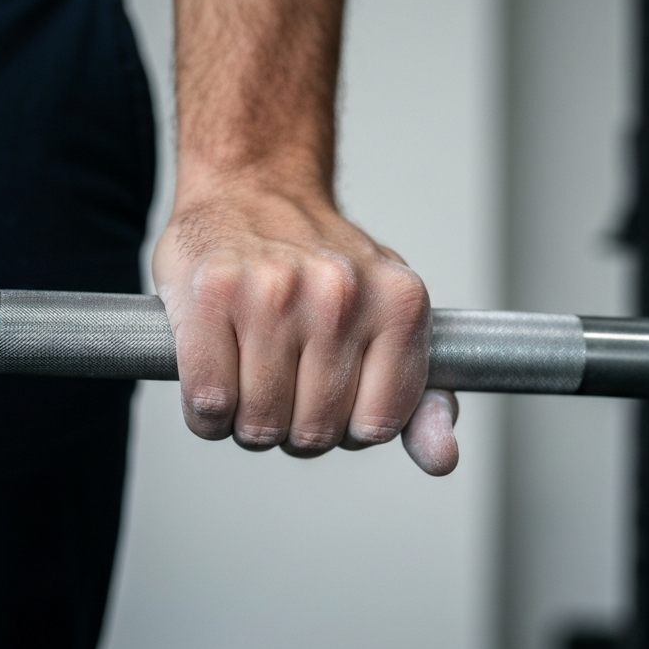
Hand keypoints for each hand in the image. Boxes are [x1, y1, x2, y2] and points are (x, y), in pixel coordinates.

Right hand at [152, 178, 458, 474]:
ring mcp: (274, 292)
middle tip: (283, 385)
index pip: (377, 427)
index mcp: (400, 302)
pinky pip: (209, 404)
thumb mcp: (391, 319)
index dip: (347, 429)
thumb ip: (420, 396)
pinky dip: (206, 412)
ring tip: (250, 379)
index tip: (332, 397)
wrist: (253, 189)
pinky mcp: (213, 294)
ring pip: (259, 425)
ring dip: (246, 422)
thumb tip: (442, 458)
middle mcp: (340, 294)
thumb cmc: (321, 267)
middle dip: (291, 428)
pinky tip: (216, 376)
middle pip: (314, 434)